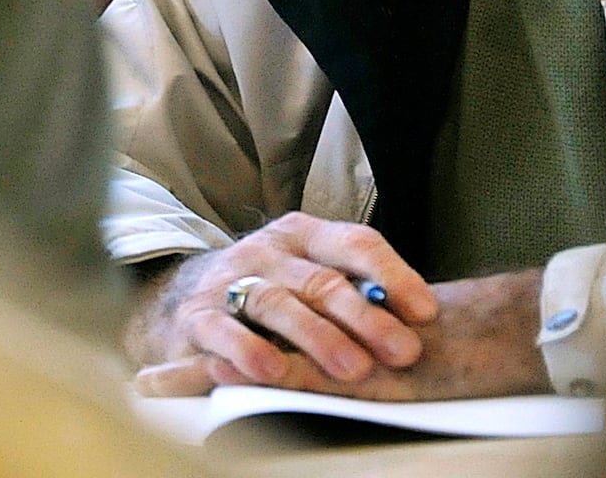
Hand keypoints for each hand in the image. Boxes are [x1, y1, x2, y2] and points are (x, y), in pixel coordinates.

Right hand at [136, 268, 549, 400]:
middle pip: (323, 280)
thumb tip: (417, 317)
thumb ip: (351, 287)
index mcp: (305, 234)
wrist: (179, 296)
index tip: (426, 312)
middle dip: (367, 318)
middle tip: (403, 351)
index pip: (356, 243)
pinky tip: (272, 371)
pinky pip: (223, 329)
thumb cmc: (267, 288)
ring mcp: (231, 279)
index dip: (394, 276)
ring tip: (353, 369)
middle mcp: (269, 250)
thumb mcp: (308, 273)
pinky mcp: (196, 315)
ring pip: (279, 303)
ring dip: (318, 338)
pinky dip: (247, 349)